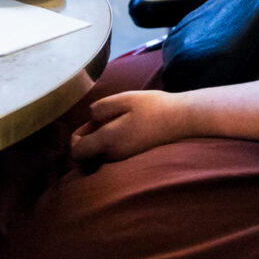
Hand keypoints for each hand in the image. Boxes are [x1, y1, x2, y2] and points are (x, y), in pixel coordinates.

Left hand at [70, 89, 192, 164]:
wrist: (182, 120)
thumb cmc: (153, 107)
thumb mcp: (124, 99)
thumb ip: (101, 108)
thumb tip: (91, 117)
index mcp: (108, 142)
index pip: (76, 152)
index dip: (77, 137)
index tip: (91, 123)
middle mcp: (113, 156)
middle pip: (88, 154)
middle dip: (90, 137)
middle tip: (105, 119)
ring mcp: (124, 160)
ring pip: (101, 154)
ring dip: (102, 139)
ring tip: (119, 121)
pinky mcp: (133, 158)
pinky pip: (113, 154)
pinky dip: (113, 143)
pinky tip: (128, 128)